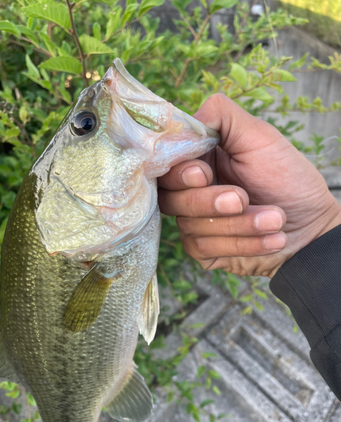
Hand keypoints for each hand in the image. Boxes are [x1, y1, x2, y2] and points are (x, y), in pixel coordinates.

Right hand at [158, 94, 340, 277]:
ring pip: (191, 226)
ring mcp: (193, 221)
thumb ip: (221, 116)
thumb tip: (182, 123)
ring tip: (276, 220)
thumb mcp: (259, 137)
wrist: (311, 227)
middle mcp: (189, 191)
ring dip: (239, 224)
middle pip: (170, 198)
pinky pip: (204, 248)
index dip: (179, 173)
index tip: (203, 175)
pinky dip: (243, 243)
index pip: (166, 165)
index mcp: (198, 160)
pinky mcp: (202, 249)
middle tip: (244, 198)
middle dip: (210, 202)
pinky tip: (271, 239)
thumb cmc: (287, 179)